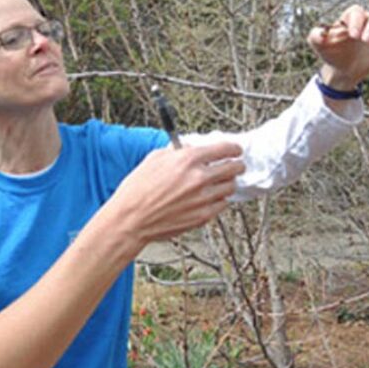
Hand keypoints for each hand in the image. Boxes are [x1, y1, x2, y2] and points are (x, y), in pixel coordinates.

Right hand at [102, 142, 243, 252]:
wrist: (131, 219)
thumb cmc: (137, 189)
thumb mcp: (154, 159)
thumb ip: (177, 151)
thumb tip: (191, 148)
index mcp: (187, 160)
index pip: (224, 149)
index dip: (233, 148)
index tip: (235, 150)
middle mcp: (199, 178)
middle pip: (234, 168)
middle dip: (237, 165)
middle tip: (235, 166)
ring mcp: (203, 198)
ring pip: (230, 187)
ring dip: (228, 183)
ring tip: (221, 182)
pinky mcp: (203, 216)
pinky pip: (222, 204)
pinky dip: (219, 199)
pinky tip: (210, 197)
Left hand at [307, 5, 368, 88]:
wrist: (343, 70)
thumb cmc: (332, 54)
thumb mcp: (319, 46)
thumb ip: (315, 36)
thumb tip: (319, 32)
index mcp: (351, 18)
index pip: (356, 11)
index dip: (356, 21)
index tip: (352, 35)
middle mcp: (366, 20)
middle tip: (364, 40)